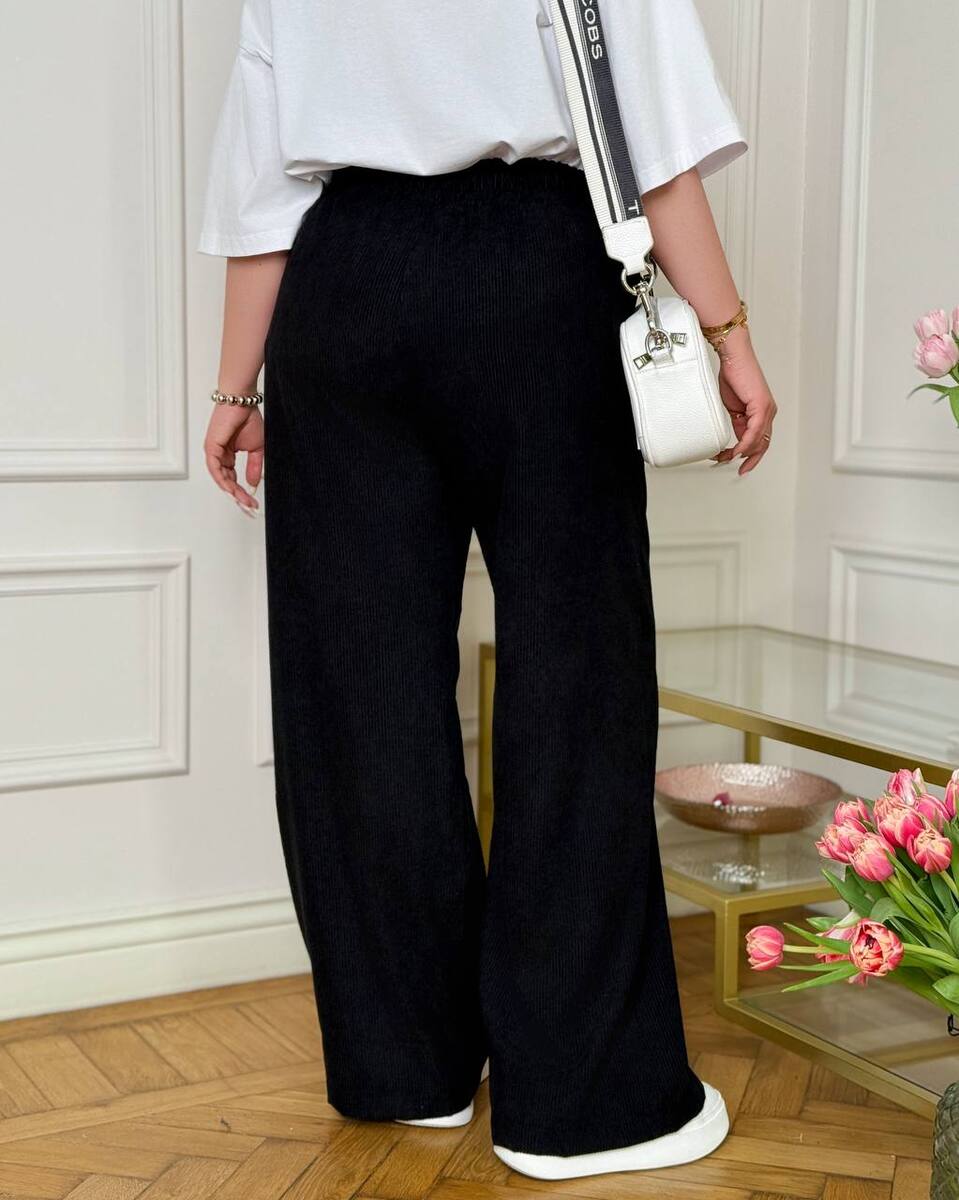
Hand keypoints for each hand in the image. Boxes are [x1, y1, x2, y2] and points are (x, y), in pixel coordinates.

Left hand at [203, 401, 262, 513]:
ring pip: (221, 479)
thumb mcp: (256, 449)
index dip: (243, 493)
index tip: (253, 503)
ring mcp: (213, 452)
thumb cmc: (248, 418)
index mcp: (227, 455)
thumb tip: (252, 484)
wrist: (242, 401)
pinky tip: (233, 490)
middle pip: (226, 482)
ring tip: (244, 502)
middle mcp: (218, 456)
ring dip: (232, 492)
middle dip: (238, 497)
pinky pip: (216, 469)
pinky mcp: (211, 448)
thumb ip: (254, 467)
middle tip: (249, 509)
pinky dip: (224, 481)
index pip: (233, 479)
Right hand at [711, 327, 776, 474]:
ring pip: (759, 440)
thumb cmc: (732, 375)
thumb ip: (738, 423)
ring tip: (728, 458)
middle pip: (762, 444)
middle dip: (750, 460)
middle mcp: (768, 412)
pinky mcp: (762, 406)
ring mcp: (766, 409)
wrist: (733, 357)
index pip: (760, 440)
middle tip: (738, 470)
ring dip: (743, 453)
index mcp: (761, 412)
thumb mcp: (733, 407)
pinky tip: (737, 450)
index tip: (740, 465)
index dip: (751, 455)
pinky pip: (755, 431)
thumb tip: (737, 439)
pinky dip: (745, 443)